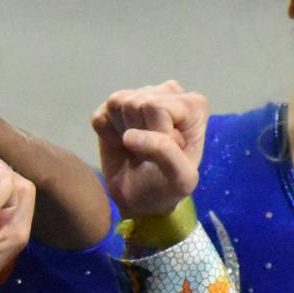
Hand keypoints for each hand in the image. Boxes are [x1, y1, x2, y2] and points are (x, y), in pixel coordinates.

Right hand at [91, 82, 206, 219]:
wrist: (141, 200)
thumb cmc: (167, 188)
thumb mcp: (180, 179)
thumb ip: (165, 153)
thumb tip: (129, 136)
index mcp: (193, 105)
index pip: (157, 107)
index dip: (156, 135)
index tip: (166, 153)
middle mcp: (169, 92)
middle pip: (136, 102)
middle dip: (139, 132)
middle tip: (148, 152)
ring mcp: (140, 95)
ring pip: (117, 103)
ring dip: (122, 132)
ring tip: (136, 147)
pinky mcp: (113, 107)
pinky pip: (100, 116)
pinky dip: (106, 136)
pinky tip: (121, 145)